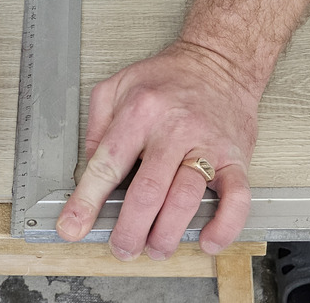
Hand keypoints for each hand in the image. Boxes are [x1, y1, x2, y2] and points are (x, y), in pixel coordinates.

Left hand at [56, 42, 259, 259]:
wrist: (219, 62)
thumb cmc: (167, 78)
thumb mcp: (117, 87)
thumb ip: (97, 128)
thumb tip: (87, 171)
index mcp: (140, 112)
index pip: (107, 164)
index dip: (87, 201)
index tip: (73, 227)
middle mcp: (174, 129)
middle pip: (147, 191)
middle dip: (129, 229)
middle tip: (121, 248)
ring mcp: (207, 145)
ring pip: (185, 199)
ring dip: (167, 234)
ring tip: (154, 248)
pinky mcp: (237, 158)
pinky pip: (236, 198)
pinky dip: (224, 226)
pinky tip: (208, 240)